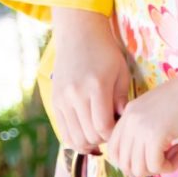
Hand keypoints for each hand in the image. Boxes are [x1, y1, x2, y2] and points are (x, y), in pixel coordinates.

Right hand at [50, 6, 131, 153]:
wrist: (78, 34)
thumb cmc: (105, 52)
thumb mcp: (121, 72)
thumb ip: (122, 100)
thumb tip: (122, 123)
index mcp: (96, 86)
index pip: (103, 126)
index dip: (113, 133)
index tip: (119, 127)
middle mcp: (76, 95)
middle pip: (89, 135)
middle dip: (102, 139)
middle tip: (110, 130)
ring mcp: (62, 99)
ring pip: (74, 137)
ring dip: (88, 142)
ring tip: (98, 134)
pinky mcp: (54, 102)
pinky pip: (63, 131)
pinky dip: (75, 138)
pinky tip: (85, 134)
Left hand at [103, 60, 177, 176]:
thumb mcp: (157, 111)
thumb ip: (145, 128)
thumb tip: (144, 159)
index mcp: (128, 113)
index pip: (114, 151)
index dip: (132, 162)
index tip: (153, 156)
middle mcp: (129, 120)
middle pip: (124, 164)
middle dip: (147, 169)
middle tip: (167, 157)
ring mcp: (140, 127)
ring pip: (139, 169)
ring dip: (160, 168)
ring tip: (177, 152)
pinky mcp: (155, 134)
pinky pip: (156, 166)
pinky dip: (171, 166)